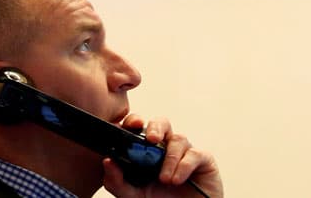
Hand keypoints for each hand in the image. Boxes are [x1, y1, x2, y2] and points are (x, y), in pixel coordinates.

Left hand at [102, 115, 223, 197]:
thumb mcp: (132, 195)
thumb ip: (117, 181)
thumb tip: (108, 161)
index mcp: (147, 152)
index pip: (139, 128)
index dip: (134, 121)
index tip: (131, 124)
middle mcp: (165, 148)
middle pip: (161, 123)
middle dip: (156, 127)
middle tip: (151, 140)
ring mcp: (184, 152)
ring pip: (178, 139)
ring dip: (169, 159)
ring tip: (165, 180)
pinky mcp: (203, 159)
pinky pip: (194, 153)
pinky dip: (184, 166)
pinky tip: (177, 180)